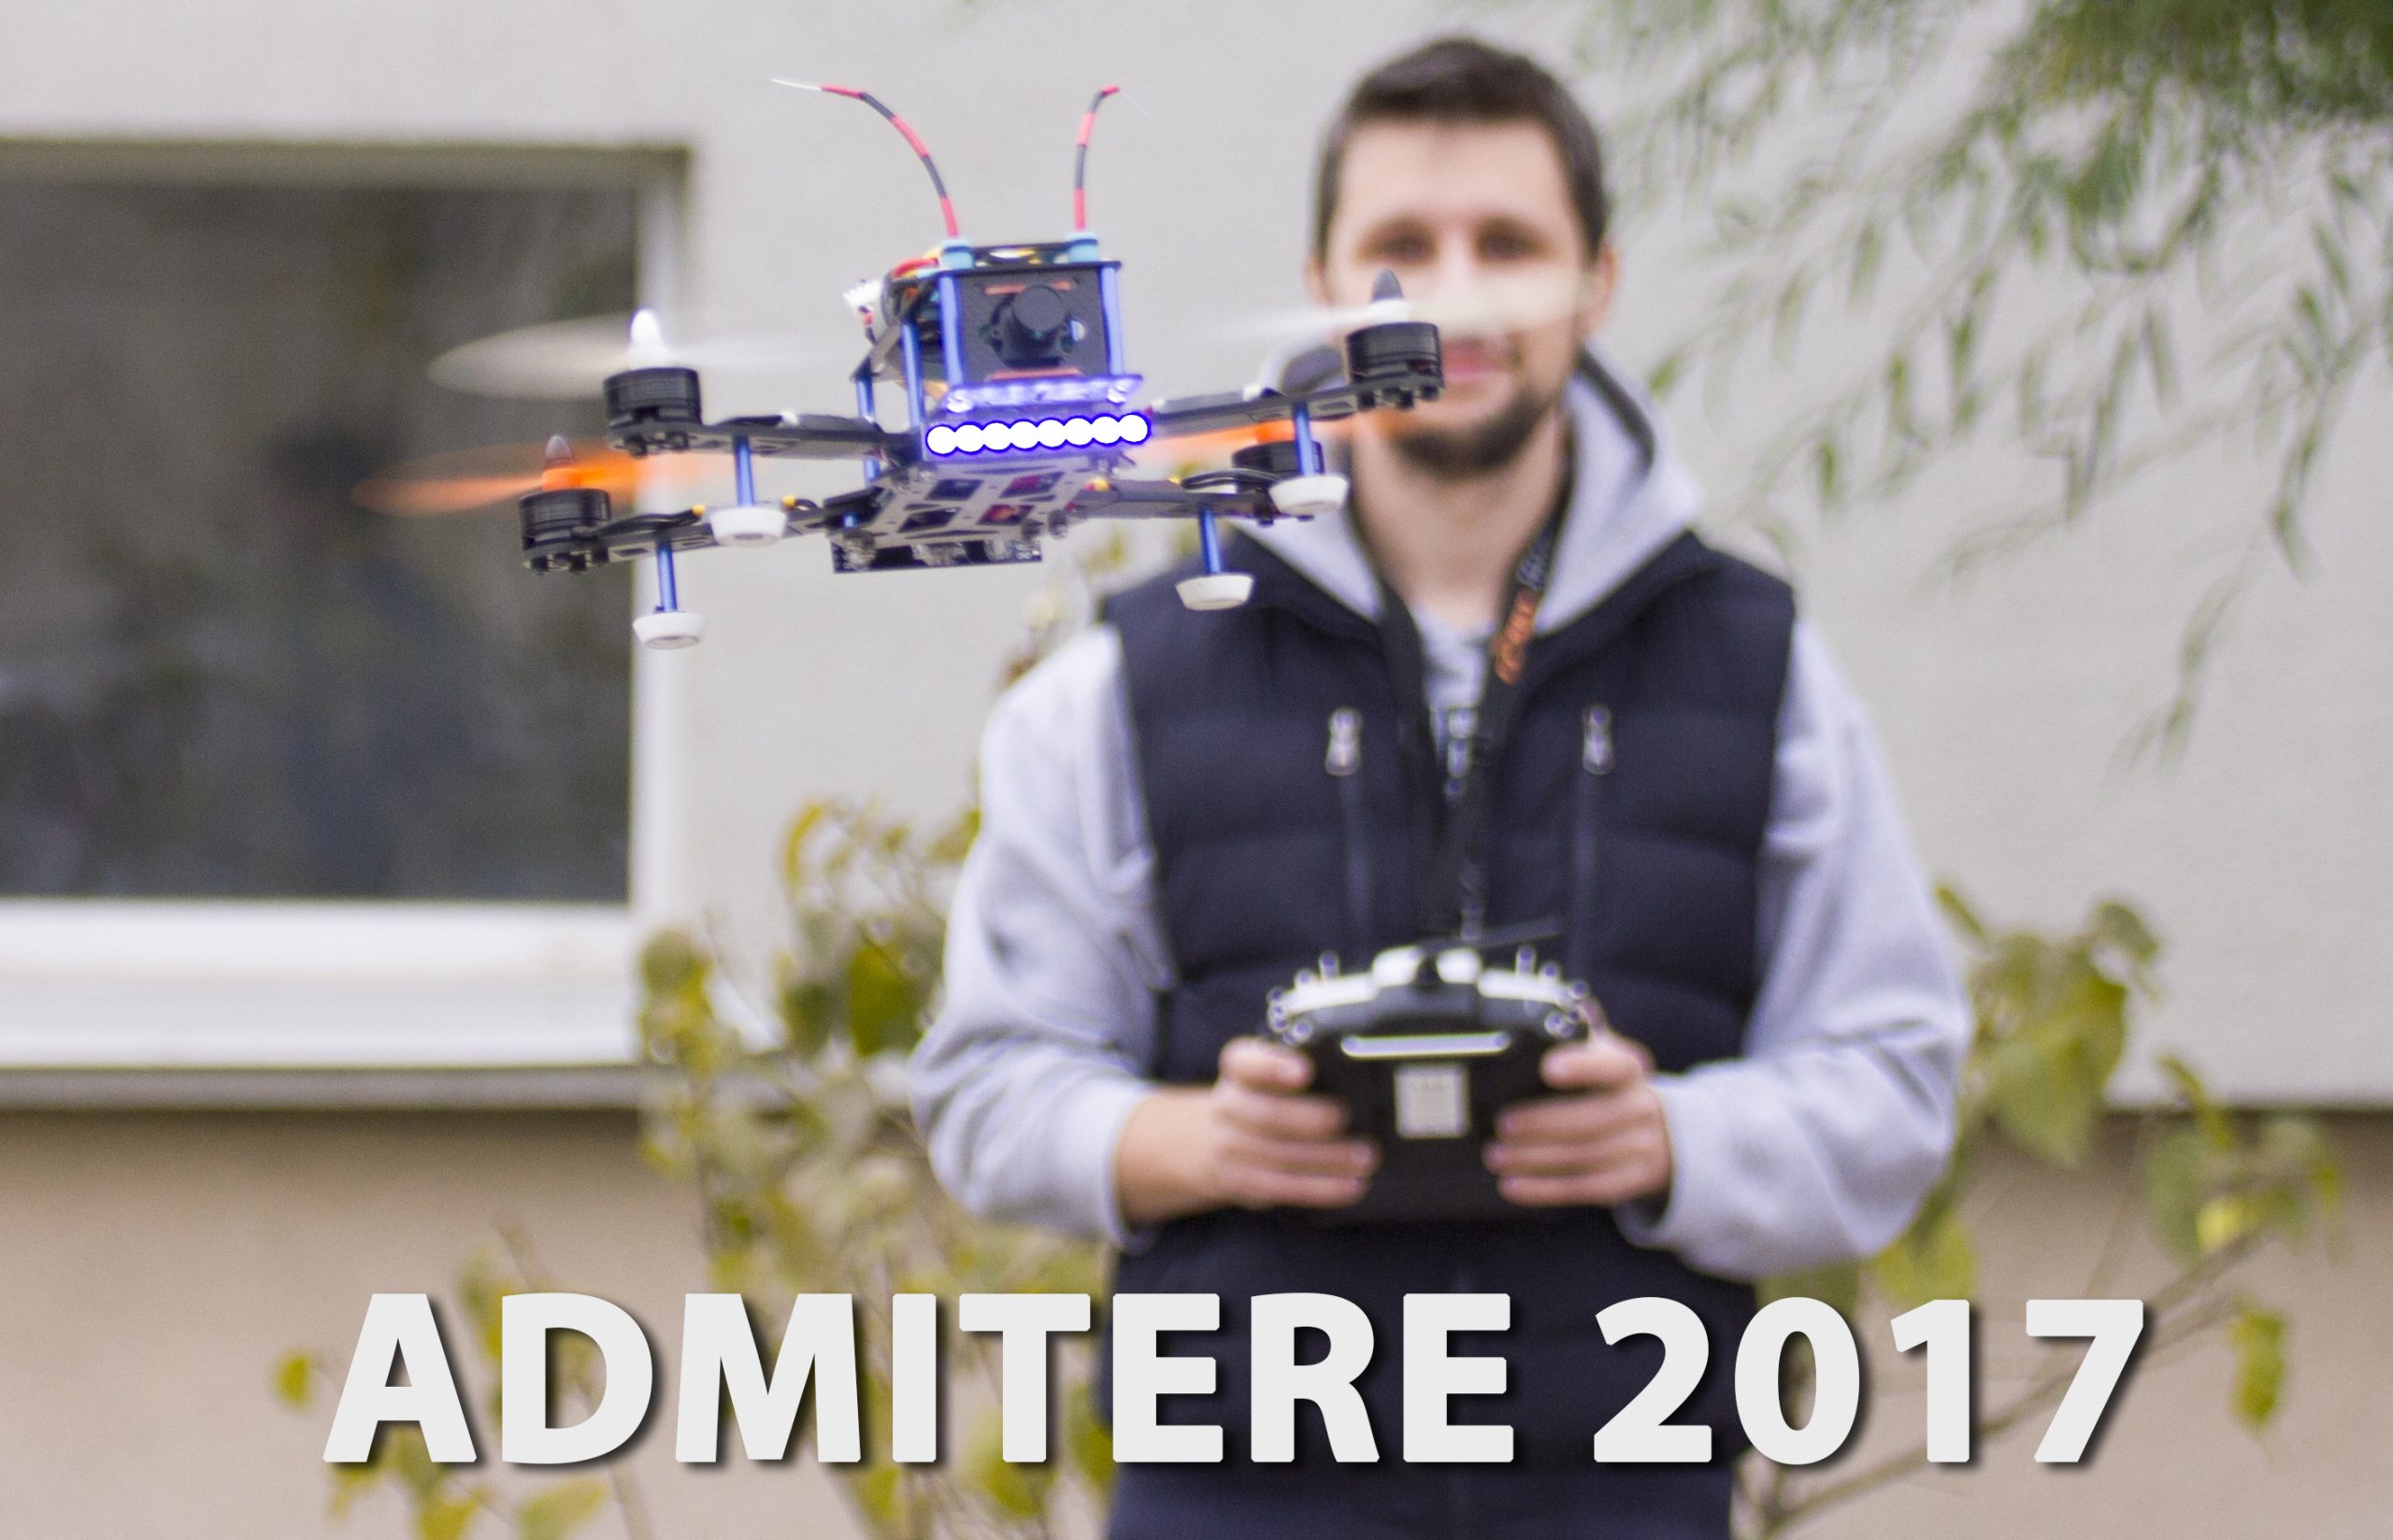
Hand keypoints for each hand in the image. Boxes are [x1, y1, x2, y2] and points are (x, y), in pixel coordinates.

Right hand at [1115, 1038, 1376, 1225]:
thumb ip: (1301, 1067)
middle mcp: (1227, 1107)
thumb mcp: (1269, 1074)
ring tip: (1365, 1157)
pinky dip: (1323, 1189)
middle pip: (1266, 1115)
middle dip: (1309, 1119)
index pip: (1245, 1063)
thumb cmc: (1265, 1097)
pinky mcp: (1244, 1183)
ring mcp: (1230, 1148)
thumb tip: (1358, 1077)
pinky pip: (1285, 1188)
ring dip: (1328, 1158)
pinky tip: (1354, 1185)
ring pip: (1281, 1156)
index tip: (1305, 1070)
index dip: (1272, 1067)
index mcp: (1237, 1070)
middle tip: (1346, 1118)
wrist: (1216, 1141)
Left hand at [1483, 1032, 1672, 1207]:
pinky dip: (1543, 1190)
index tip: (1547, 1067)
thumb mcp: (1603, 1056)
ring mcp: (1639, 1148)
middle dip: (1541, 1124)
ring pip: (1582, 1157)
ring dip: (1533, 1159)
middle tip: (1501, 1125)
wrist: (1662, 1134)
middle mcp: (1640, 1108)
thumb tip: (1560, 1003)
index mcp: (1630, 1069)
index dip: (1582, 1067)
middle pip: (1590, 1120)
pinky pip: (1583, 1189)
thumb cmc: (1612, 1088)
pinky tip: (1512, 1186)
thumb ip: (1578, 1034)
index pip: (1612, 1066)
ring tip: (1496, 1156)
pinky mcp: (1627, 1182)